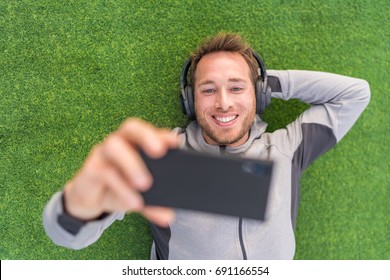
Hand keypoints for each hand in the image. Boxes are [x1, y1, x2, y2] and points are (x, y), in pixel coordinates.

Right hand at [63, 118, 177, 226]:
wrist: (90, 200)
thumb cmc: (119, 188)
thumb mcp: (139, 195)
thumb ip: (154, 203)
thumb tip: (168, 216)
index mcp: (135, 143)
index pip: (149, 131)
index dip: (162, 134)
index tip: (175, 143)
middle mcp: (119, 142)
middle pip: (131, 127)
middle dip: (146, 136)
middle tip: (159, 152)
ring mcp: (102, 153)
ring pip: (114, 146)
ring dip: (131, 164)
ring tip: (145, 184)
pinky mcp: (90, 169)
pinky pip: (104, 172)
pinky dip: (121, 188)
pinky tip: (132, 202)